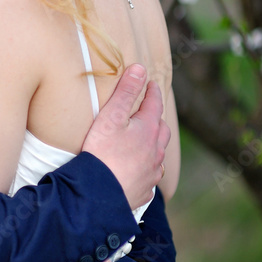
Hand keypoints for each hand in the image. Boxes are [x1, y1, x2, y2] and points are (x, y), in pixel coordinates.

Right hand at [81, 64, 169, 209]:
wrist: (99, 194)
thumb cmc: (103, 152)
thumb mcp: (111, 116)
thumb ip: (126, 92)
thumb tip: (139, 68)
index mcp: (149, 129)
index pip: (154, 104)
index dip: (152, 91)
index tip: (151, 83)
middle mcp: (155, 151)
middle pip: (161, 129)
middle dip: (156, 118)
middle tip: (149, 112)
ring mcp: (151, 172)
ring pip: (158, 154)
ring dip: (154, 144)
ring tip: (146, 141)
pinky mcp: (144, 190)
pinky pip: (150, 176)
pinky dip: (147, 168)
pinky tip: (139, 170)